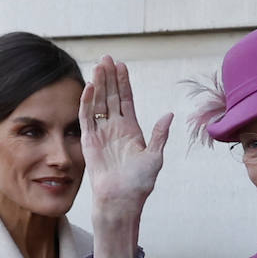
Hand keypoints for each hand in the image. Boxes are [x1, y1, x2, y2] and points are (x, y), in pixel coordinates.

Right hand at [80, 55, 172, 257]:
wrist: (121, 200)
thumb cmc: (139, 183)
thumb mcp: (155, 157)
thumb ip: (160, 134)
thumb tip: (169, 114)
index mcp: (131, 130)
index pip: (126, 100)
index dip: (123, 83)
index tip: (122, 66)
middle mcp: (115, 128)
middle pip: (110, 97)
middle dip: (109, 77)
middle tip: (107, 58)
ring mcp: (101, 133)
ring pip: (98, 103)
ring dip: (98, 84)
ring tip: (98, 66)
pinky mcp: (89, 141)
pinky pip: (87, 118)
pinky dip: (87, 102)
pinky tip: (90, 87)